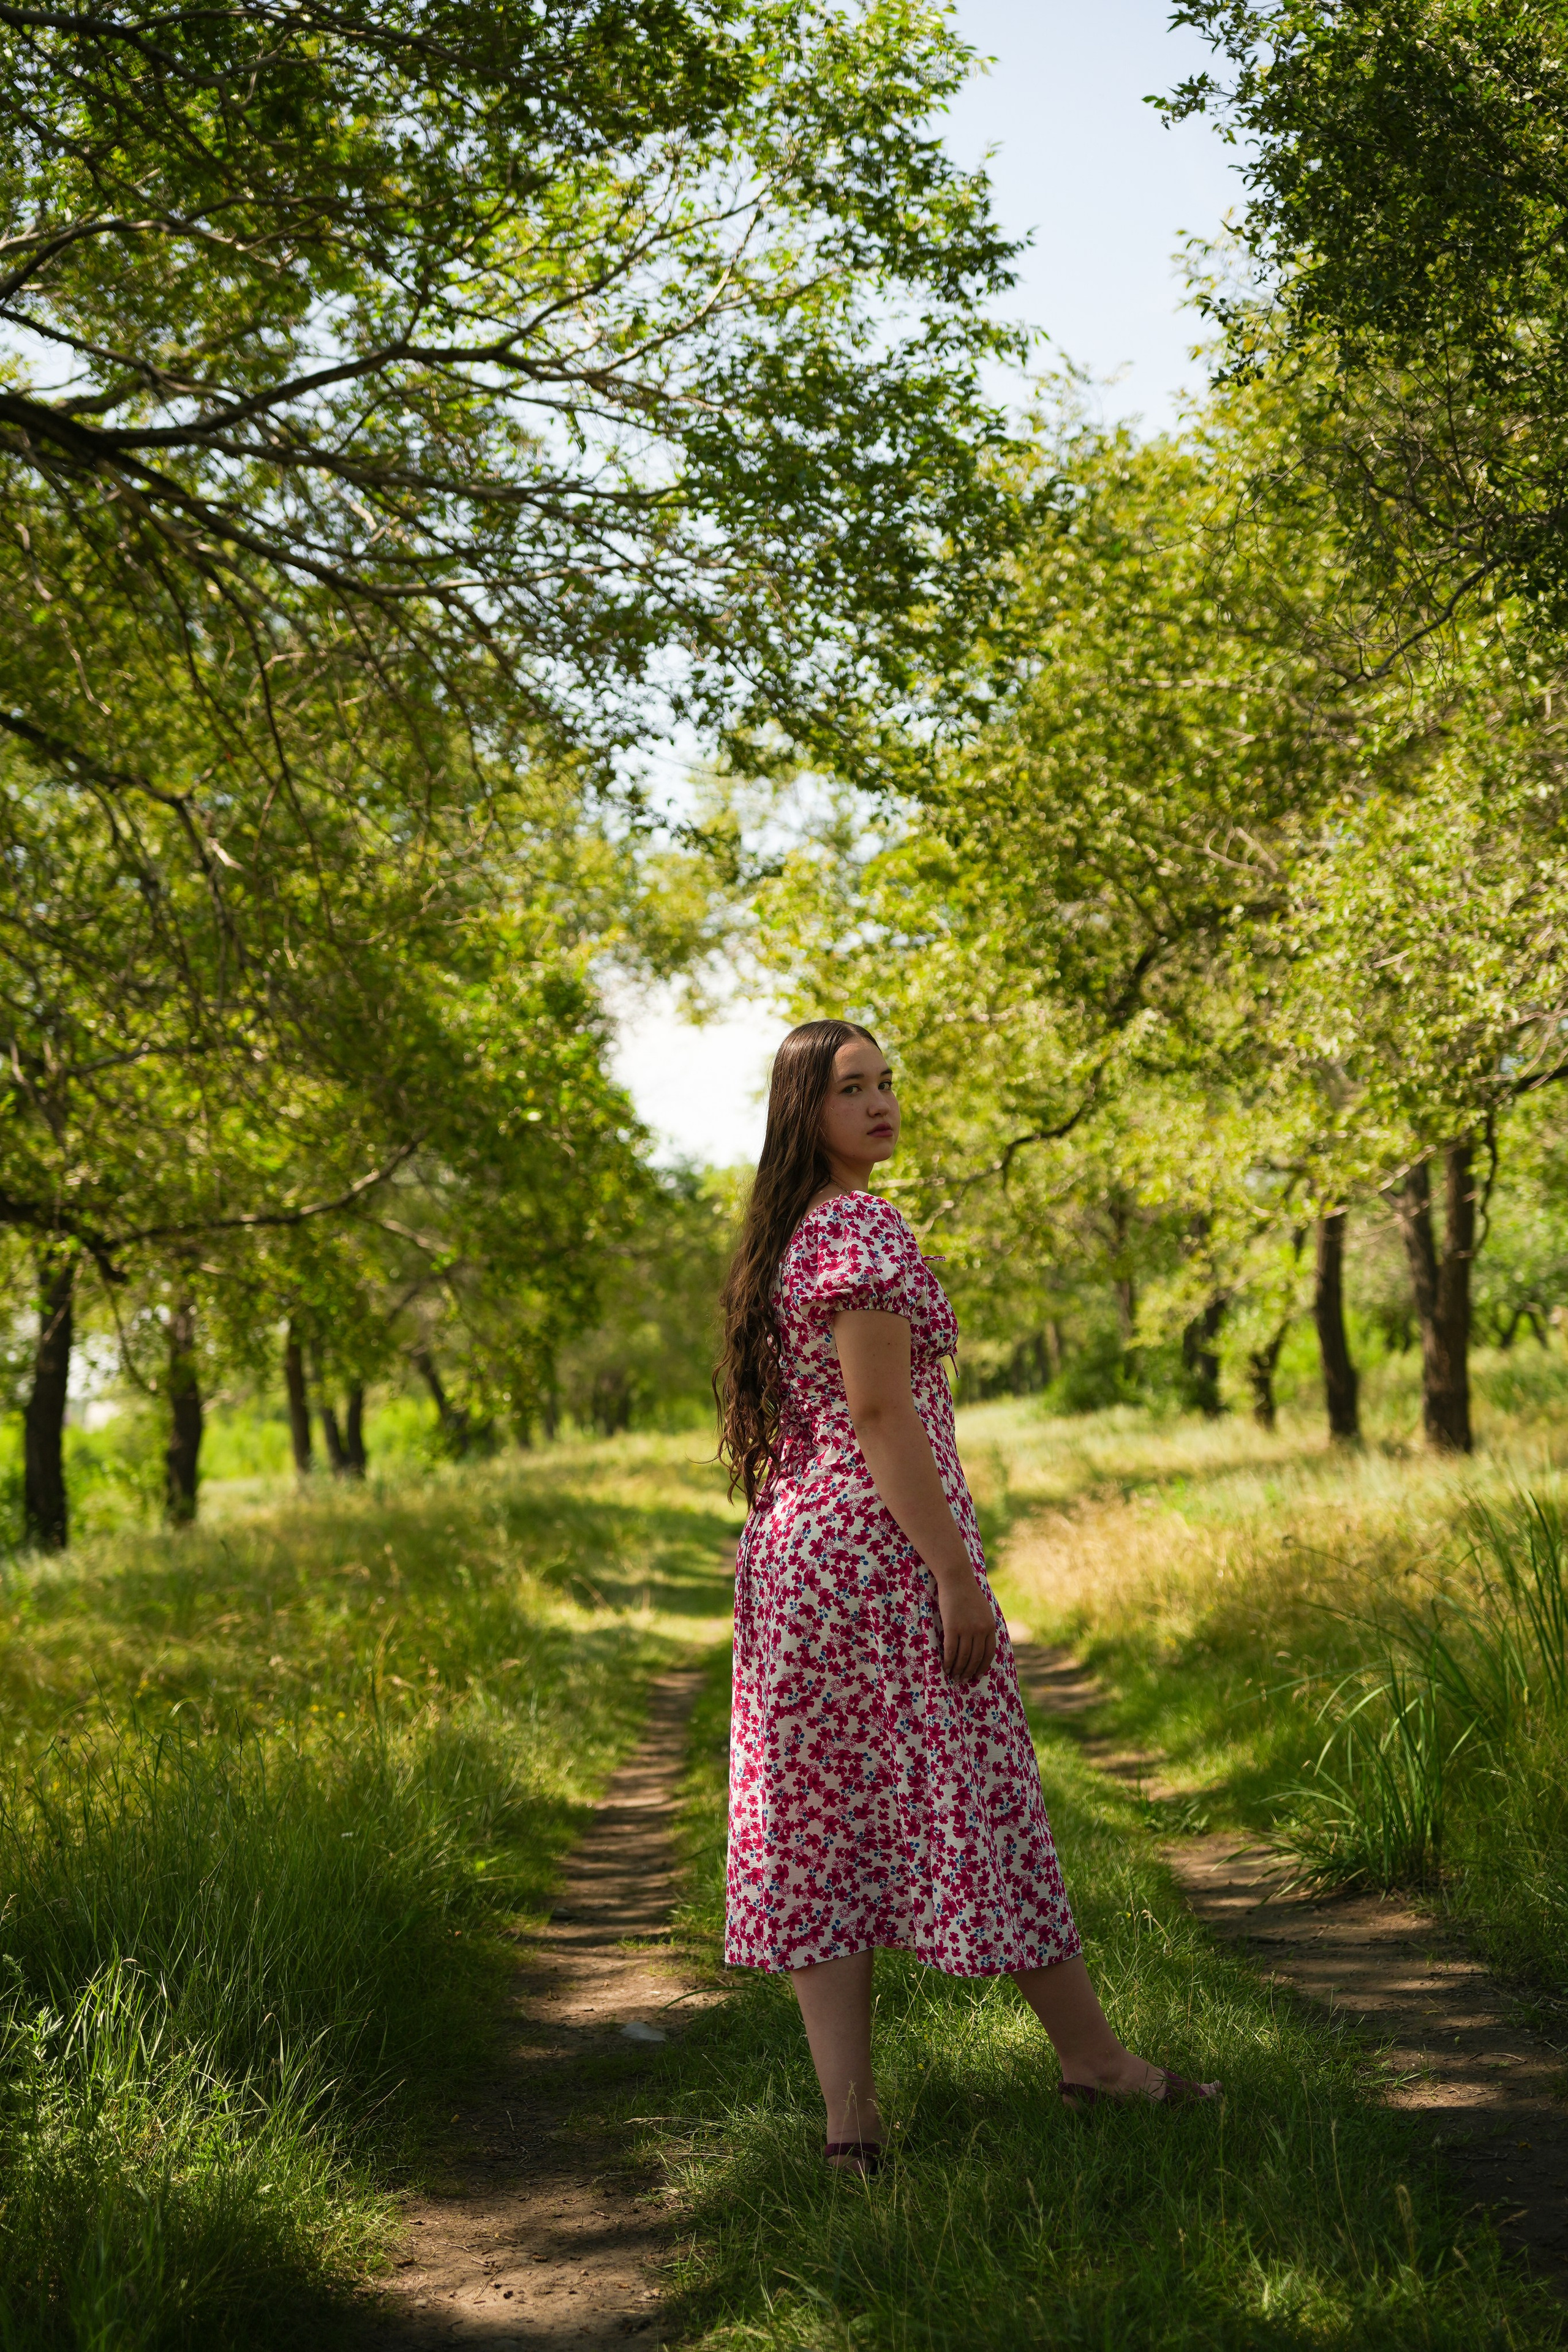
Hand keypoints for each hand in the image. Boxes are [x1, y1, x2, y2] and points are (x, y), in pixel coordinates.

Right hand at [933, 1570, 996, 1684]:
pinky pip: (951, 1650)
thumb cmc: (968, 1593)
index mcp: (990, 1626)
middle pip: (975, 1658)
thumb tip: (983, 1643)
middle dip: (969, 1672)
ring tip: (953, 1676)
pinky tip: (945, 1668)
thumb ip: (985, 1626)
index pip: (989, 1653)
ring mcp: (967, 1629)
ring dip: (958, 1669)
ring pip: (963, 1657)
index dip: (983, 1667)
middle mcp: (981, 1630)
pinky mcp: (952, 1627)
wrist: (956, 1579)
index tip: (977, 1676)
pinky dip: (948, 1662)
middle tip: (963, 1680)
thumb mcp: (984, 1610)